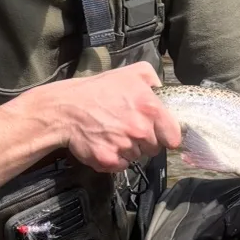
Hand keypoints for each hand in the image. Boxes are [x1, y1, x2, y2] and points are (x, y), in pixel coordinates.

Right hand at [37, 62, 182, 171]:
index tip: (156, 132)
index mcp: (151, 108)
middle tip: (127, 129)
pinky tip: (105, 144)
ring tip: (113, 134)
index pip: (173, 137)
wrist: (65, 109)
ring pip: (137, 157)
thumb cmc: (97, 90)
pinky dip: (114, 159)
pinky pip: (121, 166)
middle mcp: (141, 130)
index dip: (165, 135)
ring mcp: (125, 147)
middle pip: (154, 149)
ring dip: (128, 150)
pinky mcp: (109, 160)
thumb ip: (151, 77)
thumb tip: (161, 87)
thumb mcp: (128, 73)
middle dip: (144, 142)